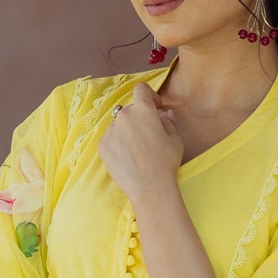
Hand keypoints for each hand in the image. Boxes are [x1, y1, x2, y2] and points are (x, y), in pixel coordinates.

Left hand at [97, 82, 182, 201]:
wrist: (149, 188)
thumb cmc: (165, 162)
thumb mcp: (175, 138)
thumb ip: (167, 121)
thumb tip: (163, 114)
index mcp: (143, 109)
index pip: (141, 89)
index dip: (149, 95)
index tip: (154, 106)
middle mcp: (124, 115)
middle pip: (130, 109)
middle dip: (138, 118)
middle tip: (147, 136)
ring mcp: (111, 131)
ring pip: (119, 125)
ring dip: (126, 132)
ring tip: (136, 151)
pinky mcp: (102, 146)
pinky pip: (110, 139)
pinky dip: (117, 144)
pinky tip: (128, 158)